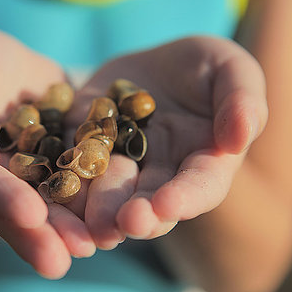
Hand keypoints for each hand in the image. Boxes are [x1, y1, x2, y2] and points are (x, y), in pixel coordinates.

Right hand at [0, 26, 95, 278]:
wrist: (15, 69)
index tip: (29, 213)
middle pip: (10, 210)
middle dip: (35, 235)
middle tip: (59, 262)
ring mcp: (27, 184)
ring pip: (45, 210)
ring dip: (65, 233)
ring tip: (91, 249)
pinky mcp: (60, 175)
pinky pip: (76, 191)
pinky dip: (92, 208)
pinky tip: (114, 226)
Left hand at [68, 37, 267, 247]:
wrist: (153, 65)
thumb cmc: (204, 67)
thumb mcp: (231, 70)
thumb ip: (242, 100)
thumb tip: (240, 137)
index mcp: (202, 163)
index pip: (199, 186)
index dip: (185, 198)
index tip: (167, 206)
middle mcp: (158, 176)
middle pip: (149, 202)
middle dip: (136, 215)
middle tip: (121, 226)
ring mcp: (117, 165)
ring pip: (106, 193)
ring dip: (96, 211)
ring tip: (86, 226)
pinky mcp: (82, 149)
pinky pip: (69, 165)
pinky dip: (60, 181)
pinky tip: (49, 192)